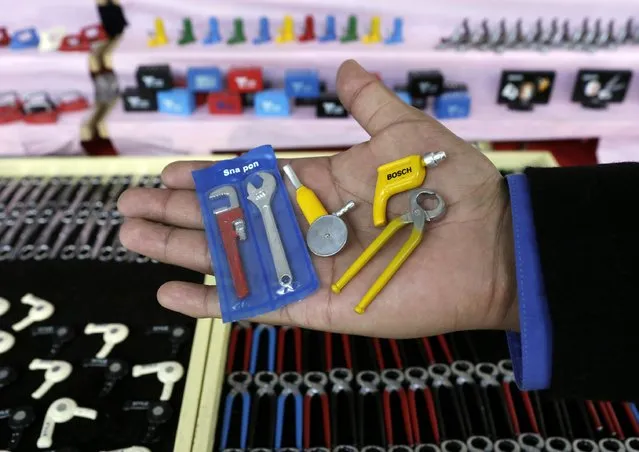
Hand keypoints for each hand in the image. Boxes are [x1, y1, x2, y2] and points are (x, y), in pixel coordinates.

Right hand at [118, 59, 516, 337]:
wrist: (490, 246)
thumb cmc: (453, 188)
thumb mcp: (407, 134)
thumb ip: (369, 106)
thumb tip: (345, 69)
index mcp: (322, 187)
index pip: (250, 182)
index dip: (209, 178)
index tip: (168, 172)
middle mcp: (307, 227)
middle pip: (229, 219)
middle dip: (178, 213)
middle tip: (130, 205)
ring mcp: (309, 268)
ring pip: (232, 259)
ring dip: (181, 249)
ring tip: (133, 236)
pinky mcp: (317, 305)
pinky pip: (257, 303)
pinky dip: (214, 301)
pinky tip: (173, 292)